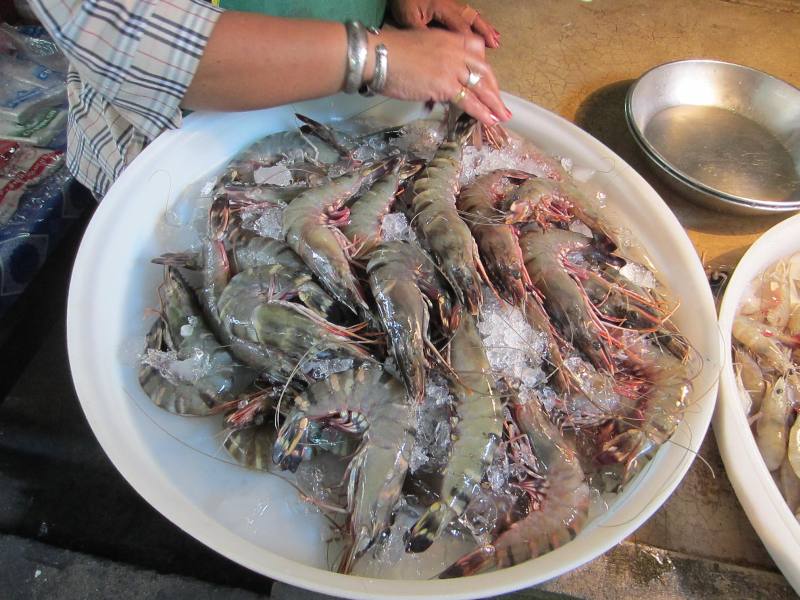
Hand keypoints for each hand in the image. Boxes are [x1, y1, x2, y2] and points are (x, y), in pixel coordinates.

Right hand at [372, 26, 510, 125]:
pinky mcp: (446, 86)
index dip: (484, 67)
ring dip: (493, 103)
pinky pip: (469, 101)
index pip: (476, 49)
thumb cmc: (389, 53)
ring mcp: (452, 68)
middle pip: (483, 70)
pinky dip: (481, 112)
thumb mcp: (418, 47)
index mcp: (448, 39)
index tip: (487, 80)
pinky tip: (489, 120)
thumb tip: (433, 78)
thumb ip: (432, 59)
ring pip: (480, 86)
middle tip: (500, 103)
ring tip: (502, 116)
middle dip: (494, 88)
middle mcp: (454, 51)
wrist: (378, 56)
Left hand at [389, 0, 499, 47]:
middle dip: (485, 32)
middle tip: (495, 44)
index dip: (471, 40)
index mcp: (442, 8)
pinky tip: (481, 26)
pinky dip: (476, 21)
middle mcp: (450, 5)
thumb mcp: (408, 19)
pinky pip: (466, 13)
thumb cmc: (403, 1)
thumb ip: (423, 33)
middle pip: (472, 19)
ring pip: (472, 15)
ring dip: (484, 27)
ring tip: (495, 37)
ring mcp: (450, 4)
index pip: (461, 27)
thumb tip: (435, 50)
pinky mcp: (447, 5)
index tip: (479, 53)